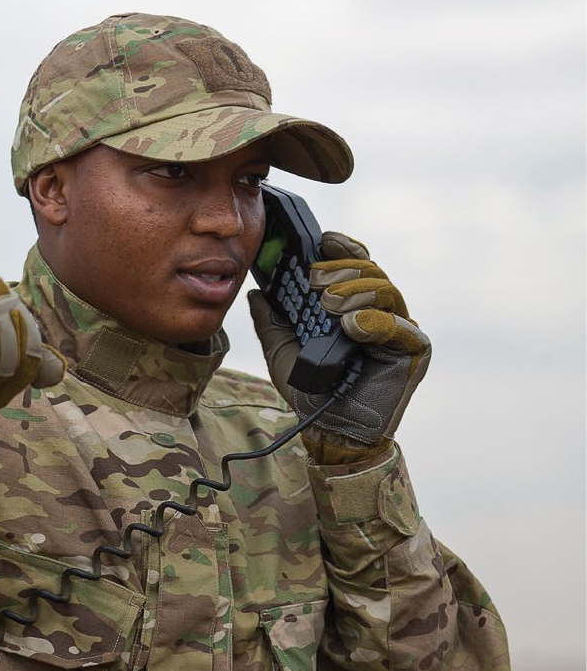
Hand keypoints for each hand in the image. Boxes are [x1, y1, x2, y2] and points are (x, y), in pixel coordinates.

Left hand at [248, 232, 429, 447]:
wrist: (329, 429)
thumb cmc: (312, 390)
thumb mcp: (282, 350)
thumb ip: (271, 321)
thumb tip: (256, 293)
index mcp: (355, 305)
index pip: (355, 266)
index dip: (342, 250)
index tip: (322, 241)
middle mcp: (380, 312)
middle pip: (372, 273)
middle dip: (343, 271)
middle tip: (316, 280)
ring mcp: (399, 329)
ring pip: (386, 292)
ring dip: (356, 291)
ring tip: (330, 304)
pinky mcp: (414, 350)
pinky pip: (400, 326)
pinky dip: (375, 322)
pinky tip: (352, 326)